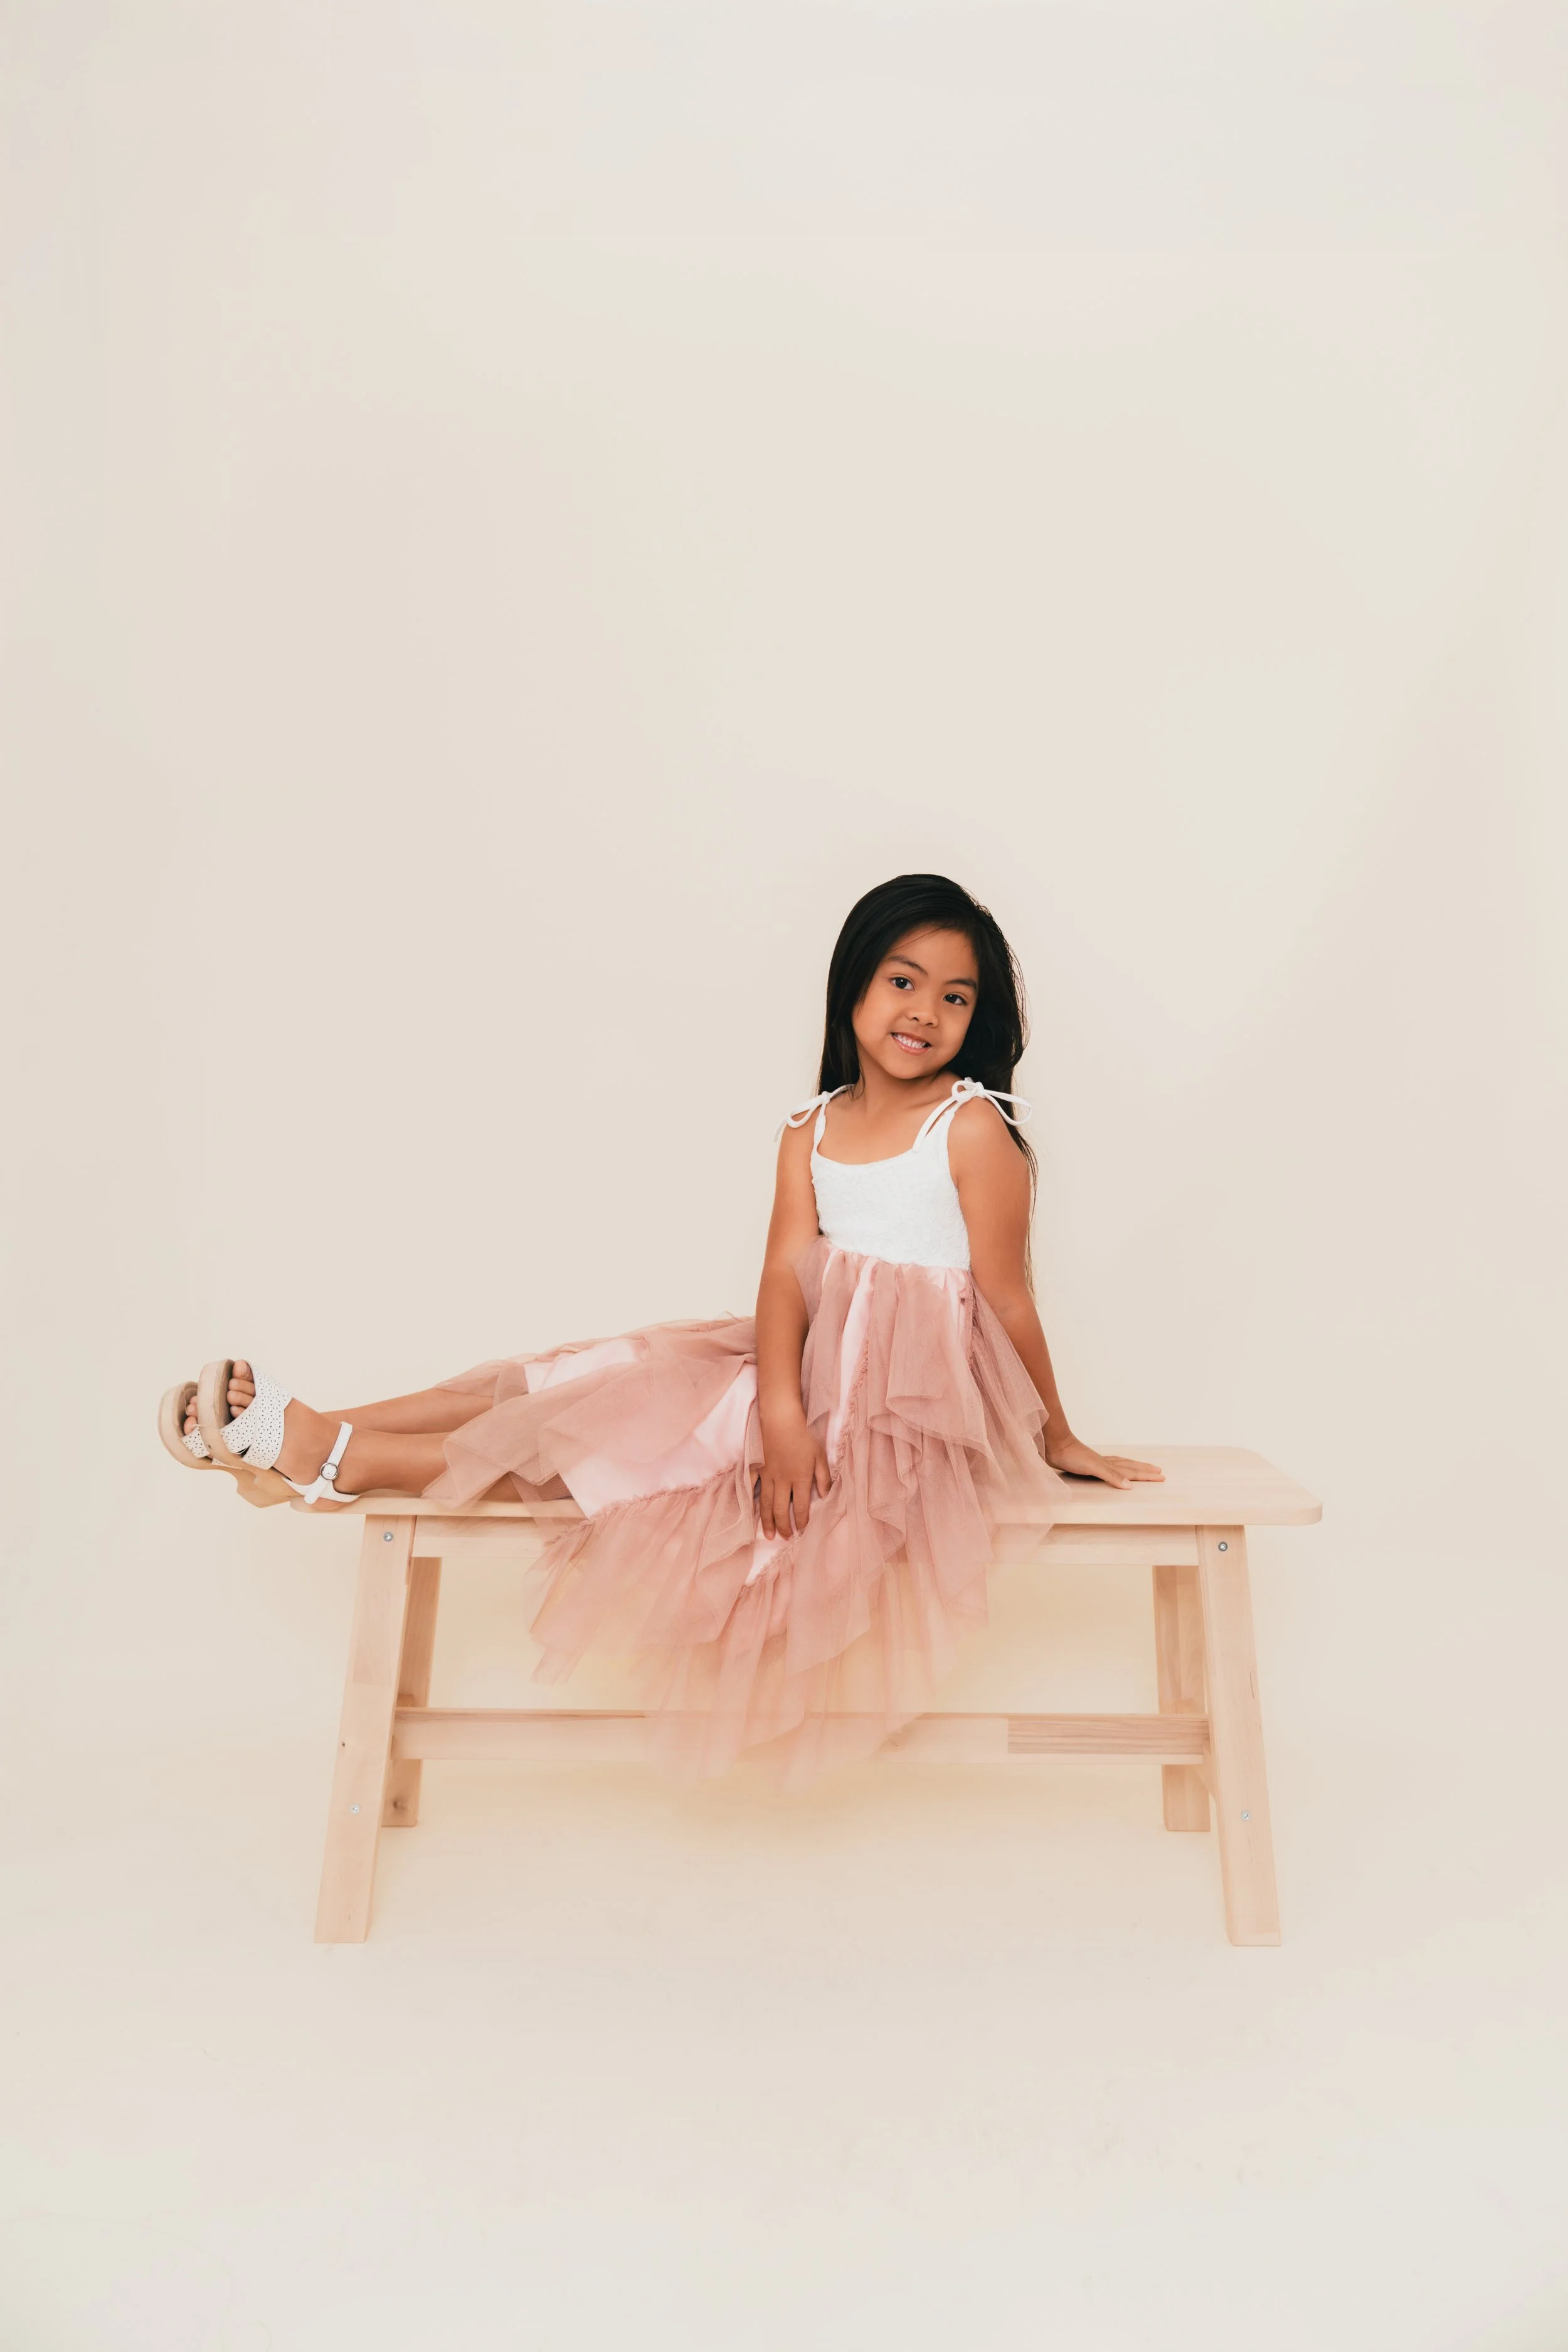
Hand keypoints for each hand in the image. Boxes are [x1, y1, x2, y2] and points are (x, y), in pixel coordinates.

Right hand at [757, 1418, 830, 1537]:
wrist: (780, 1419)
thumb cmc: (804, 1435)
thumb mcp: (820, 1456)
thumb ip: (823, 1478)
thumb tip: (826, 1496)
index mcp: (800, 1478)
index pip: (801, 1506)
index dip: (802, 1521)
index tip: (802, 1530)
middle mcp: (782, 1481)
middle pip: (781, 1510)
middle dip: (784, 1527)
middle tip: (786, 1538)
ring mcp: (767, 1476)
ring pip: (766, 1504)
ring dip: (768, 1521)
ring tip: (769, 1535)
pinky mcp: (757, 1468)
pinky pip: (752, 1488)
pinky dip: (751, 1501)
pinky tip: (750, 1512)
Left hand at [1043, 1433, 1164, 1489]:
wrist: (1055, 1444)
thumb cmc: (1071, 1456)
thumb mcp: (1093, 1468)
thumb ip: (1111, 1476)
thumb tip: (1130, 1486)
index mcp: (1109, 1465)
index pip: (1132, 1471)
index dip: (1146, 1475)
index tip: (1161, 1476)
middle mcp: (1105, 1462)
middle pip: (1130, 1466)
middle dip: (1145, 1470)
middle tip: (1159, 1471)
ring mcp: (1097, 1462)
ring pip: (1120, 1464)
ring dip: (1133, 1467)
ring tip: (1142, 1467)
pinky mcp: (1088, 1464)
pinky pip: (1109, 1466)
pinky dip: (1116, 1468)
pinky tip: (1113, 1468)